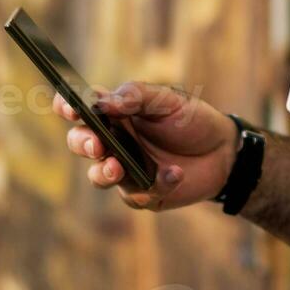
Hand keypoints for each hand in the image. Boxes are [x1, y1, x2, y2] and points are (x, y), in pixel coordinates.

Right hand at [55, 81, 235, 211]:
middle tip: (97, 145)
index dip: (67, 107)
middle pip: (80, 143)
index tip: (70, 108)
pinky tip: (175, 173)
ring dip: (104, 172)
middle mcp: (113, 142)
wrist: (222, 151)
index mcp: (115, 114)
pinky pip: (137, 194)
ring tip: (118, 167)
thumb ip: (138, 96)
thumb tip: (105, 102)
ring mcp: (123, 170)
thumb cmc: (191, 120)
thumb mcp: (169, 100)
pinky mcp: (141, 193)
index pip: (80, 108)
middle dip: (82, 143)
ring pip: (97, 175)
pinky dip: (157, 183)